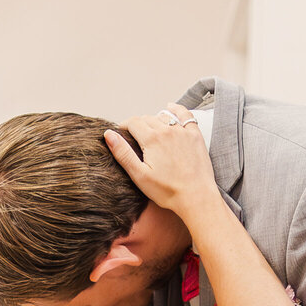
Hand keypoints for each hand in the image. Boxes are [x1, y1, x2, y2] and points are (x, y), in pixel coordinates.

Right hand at [105, 108, 219, 227]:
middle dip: (137, 125)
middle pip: (147, 118)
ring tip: (149, 130)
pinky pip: (185, 115)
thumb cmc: (167, 191)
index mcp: (152, 139)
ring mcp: (183, 131)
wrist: (196, 197)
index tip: (120, 133)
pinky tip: (170, 108)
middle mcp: (167, 130)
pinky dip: (176, 109)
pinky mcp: (195, 136)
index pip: (132, 122)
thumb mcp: (139, 175)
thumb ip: (123, 153)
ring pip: (163, 116)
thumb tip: (109, 135)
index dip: (123, 126)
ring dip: (153, 120)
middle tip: (134, 137)